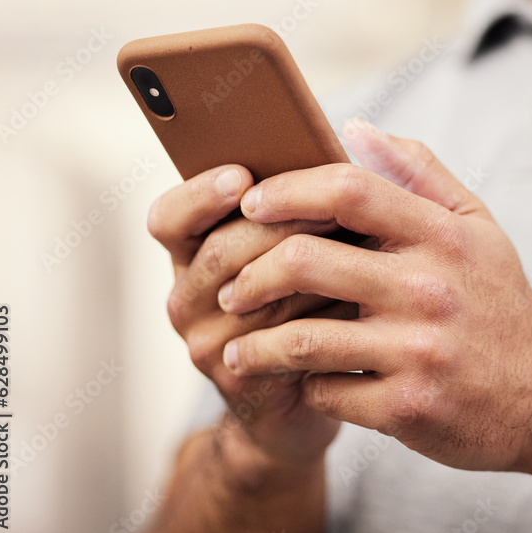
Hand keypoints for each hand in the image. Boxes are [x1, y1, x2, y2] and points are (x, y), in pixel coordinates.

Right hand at [148, 165, 348, 477]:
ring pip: (254, 291)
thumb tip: (349, 137)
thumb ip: (303, 200)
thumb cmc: (317, 304)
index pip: (170, 218)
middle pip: (221, 249)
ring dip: (312, 266)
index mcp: (195, 252)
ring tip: (362, 242)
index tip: (241, 175)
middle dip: (282, 224)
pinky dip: (324, 312)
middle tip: (335, 207)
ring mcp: (206, 341)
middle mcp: (188, 296)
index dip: (199, 194)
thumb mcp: (301, 247)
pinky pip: (278, 337)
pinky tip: (361, 298)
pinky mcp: (238, 377)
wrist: (313, 395)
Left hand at [218, 119, 531, 473]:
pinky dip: (302, 387)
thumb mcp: (478, 227)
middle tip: (232, 287)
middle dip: (250, 273)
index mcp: (444, 235)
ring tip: (237, 344)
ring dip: (254, 343)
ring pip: (301, 338)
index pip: (349, 189)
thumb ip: (419, 172)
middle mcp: (430, 288)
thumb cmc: (501, 304)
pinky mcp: (407, 409)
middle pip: (306, 260)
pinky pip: (324, 391)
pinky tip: (300, 383)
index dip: (287, 190)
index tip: (251, 204)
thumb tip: (353, 127)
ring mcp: (418, 352)